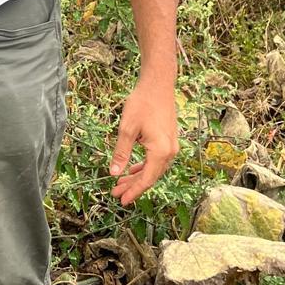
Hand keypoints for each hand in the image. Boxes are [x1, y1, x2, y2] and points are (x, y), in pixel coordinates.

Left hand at [109, 79, 177, 205]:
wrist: (158, 84)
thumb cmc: (142, 103)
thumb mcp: (127, 129)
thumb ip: (121, 153)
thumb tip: (113, 173)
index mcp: (160, 151)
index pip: (146, 179)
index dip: (134, 191)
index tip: (121, 200)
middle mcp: (170, 151)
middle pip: (150, 176)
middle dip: (133, 186)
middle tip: (116, 193)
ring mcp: (171, 146)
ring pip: (153, 169)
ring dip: (137, 176)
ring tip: (120, 183)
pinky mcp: (168, 140)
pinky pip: (156, 160)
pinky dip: (144, 166)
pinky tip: (133, 168)